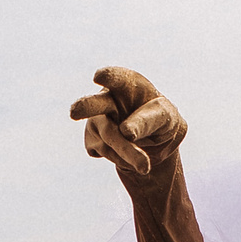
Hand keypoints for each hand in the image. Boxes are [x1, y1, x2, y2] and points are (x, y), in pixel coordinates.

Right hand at [69, 67, 186, 179]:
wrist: (153, 142)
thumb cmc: (160, 120)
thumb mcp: (166, 118)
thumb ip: (149, 121)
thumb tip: (125, 132)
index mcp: (127, 84)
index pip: (117, 77)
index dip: (108, 76)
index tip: (98, 76)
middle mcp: (107, 99)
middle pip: (93, 103)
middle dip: (85, 107)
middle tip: (74, 112)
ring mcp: (97, 120)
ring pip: (110, 138)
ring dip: (128, 153)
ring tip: (144, 166)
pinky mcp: (91, 140)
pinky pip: (107, 153)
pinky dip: (123, 159)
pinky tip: (128, 153)